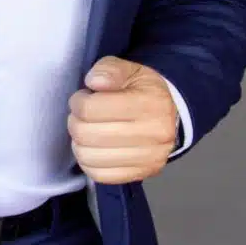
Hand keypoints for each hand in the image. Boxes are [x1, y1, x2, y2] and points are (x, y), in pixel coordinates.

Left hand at [67, 56, 177, 183]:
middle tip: (82, 115)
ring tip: (87, 130)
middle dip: (75, 121)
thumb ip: (109, 70)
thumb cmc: (143, 89)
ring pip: (90, 157)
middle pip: (87, 134)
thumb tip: (93, 82)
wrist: (170, 113)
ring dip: (79, 142)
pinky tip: (93, 148)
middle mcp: (153, 134)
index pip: (91, 109)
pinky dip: (88, 162)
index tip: (82, 98)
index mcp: (149, 104)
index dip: (78, 102)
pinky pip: (100, 175)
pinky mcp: (143, 174)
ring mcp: (150, 158)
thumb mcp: (129, 69)